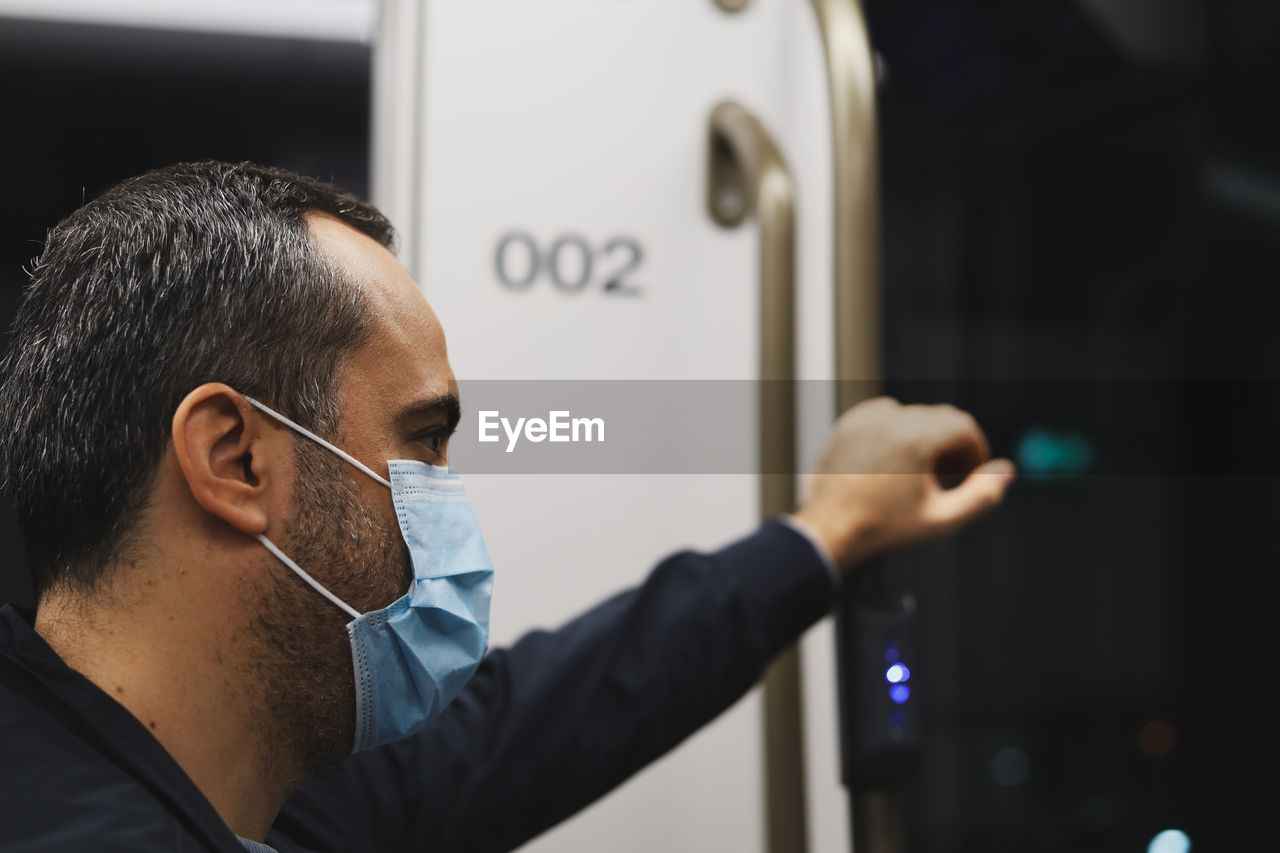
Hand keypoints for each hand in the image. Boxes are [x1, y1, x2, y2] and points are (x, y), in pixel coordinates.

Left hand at [790, 396, 1015, 572]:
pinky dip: (897, 430)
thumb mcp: (942, 520)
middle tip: (949, 478)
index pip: (963, 426)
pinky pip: (884, 415)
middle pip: (939, 417)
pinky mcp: (847, 425)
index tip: (973, 475)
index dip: (976, 450)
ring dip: (926, 436)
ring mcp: (865, 420)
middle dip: (953, 444)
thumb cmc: (885, 529)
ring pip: (912, 414)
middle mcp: (890, 421)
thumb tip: (1005, 470)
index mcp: (915, 438)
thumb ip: (981, 496)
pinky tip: (896, 460)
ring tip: (922, 473)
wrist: (830, 531)